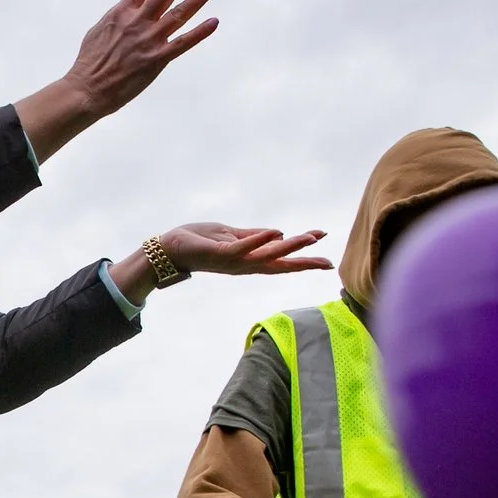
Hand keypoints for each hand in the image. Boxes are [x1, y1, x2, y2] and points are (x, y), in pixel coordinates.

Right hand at [14, 0, 221, 160]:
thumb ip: (119, 10)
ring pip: (179, 13)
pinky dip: (199, 33)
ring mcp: (148, 41)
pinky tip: (213, 21)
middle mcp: (137, 22)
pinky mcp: (155, 61)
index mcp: (121, 13)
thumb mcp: (100, 27)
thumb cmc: (90, 60)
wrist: (85, 89)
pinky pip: (181, 44)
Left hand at [108, 224, 332, 301]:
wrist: (169, 248)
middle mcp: (244, 264)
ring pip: (266, 256)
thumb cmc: (199, 241)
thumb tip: (278, 234)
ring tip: (311, 237)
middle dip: (304, 262)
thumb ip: (254, 236)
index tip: (327, 260)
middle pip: (279, 265)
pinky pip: (243, 247)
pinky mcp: (220, 253)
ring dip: (289, 246)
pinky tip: (276, 232)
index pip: (281, 262)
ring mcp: (233, 260)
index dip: (303, 260)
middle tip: (328, 262)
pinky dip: (259, 239)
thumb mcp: (232, 236)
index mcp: (249, 260)